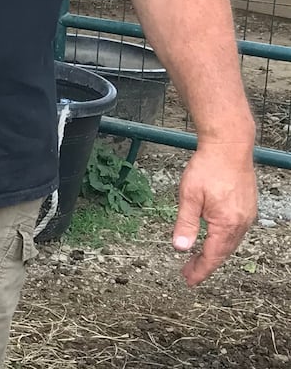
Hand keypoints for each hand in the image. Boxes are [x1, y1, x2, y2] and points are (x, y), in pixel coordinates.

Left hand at [170, 141, 258, 285]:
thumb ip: (185, 224)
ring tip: (198, 259)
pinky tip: (213, 238)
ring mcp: (247, 215)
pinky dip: (223, 239)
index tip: (189, 280)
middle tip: (188, 272)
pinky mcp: (247, 207)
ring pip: (230, 242)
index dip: (200, 270)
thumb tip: (180, 247)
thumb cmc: (208, 168)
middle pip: (223, 252)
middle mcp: (241, 223)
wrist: (229, 147)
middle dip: (205, 264)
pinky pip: (235, 231)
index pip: (212, 256)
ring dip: (214, 252)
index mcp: (226, 224)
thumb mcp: (189, 196)